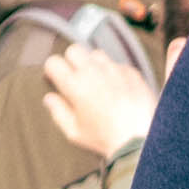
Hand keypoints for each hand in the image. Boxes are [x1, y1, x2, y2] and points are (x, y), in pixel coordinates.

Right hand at [41, 45, 159, 158]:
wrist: (139, 138)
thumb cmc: (104, 138)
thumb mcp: (74, 131)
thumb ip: (58, 111)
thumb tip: (50, 98)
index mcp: (75, 86)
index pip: (54, 62)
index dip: (52, 69)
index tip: (54, 77)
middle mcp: (95, 73)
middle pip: (75, 50)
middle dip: (71, 60)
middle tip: (73, 75)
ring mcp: (115, 70)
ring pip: (97, 54)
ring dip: (93, 64)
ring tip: (95, 81)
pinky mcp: (132, 72)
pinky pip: (118, 64)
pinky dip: (113, 72)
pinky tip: (115, 87)